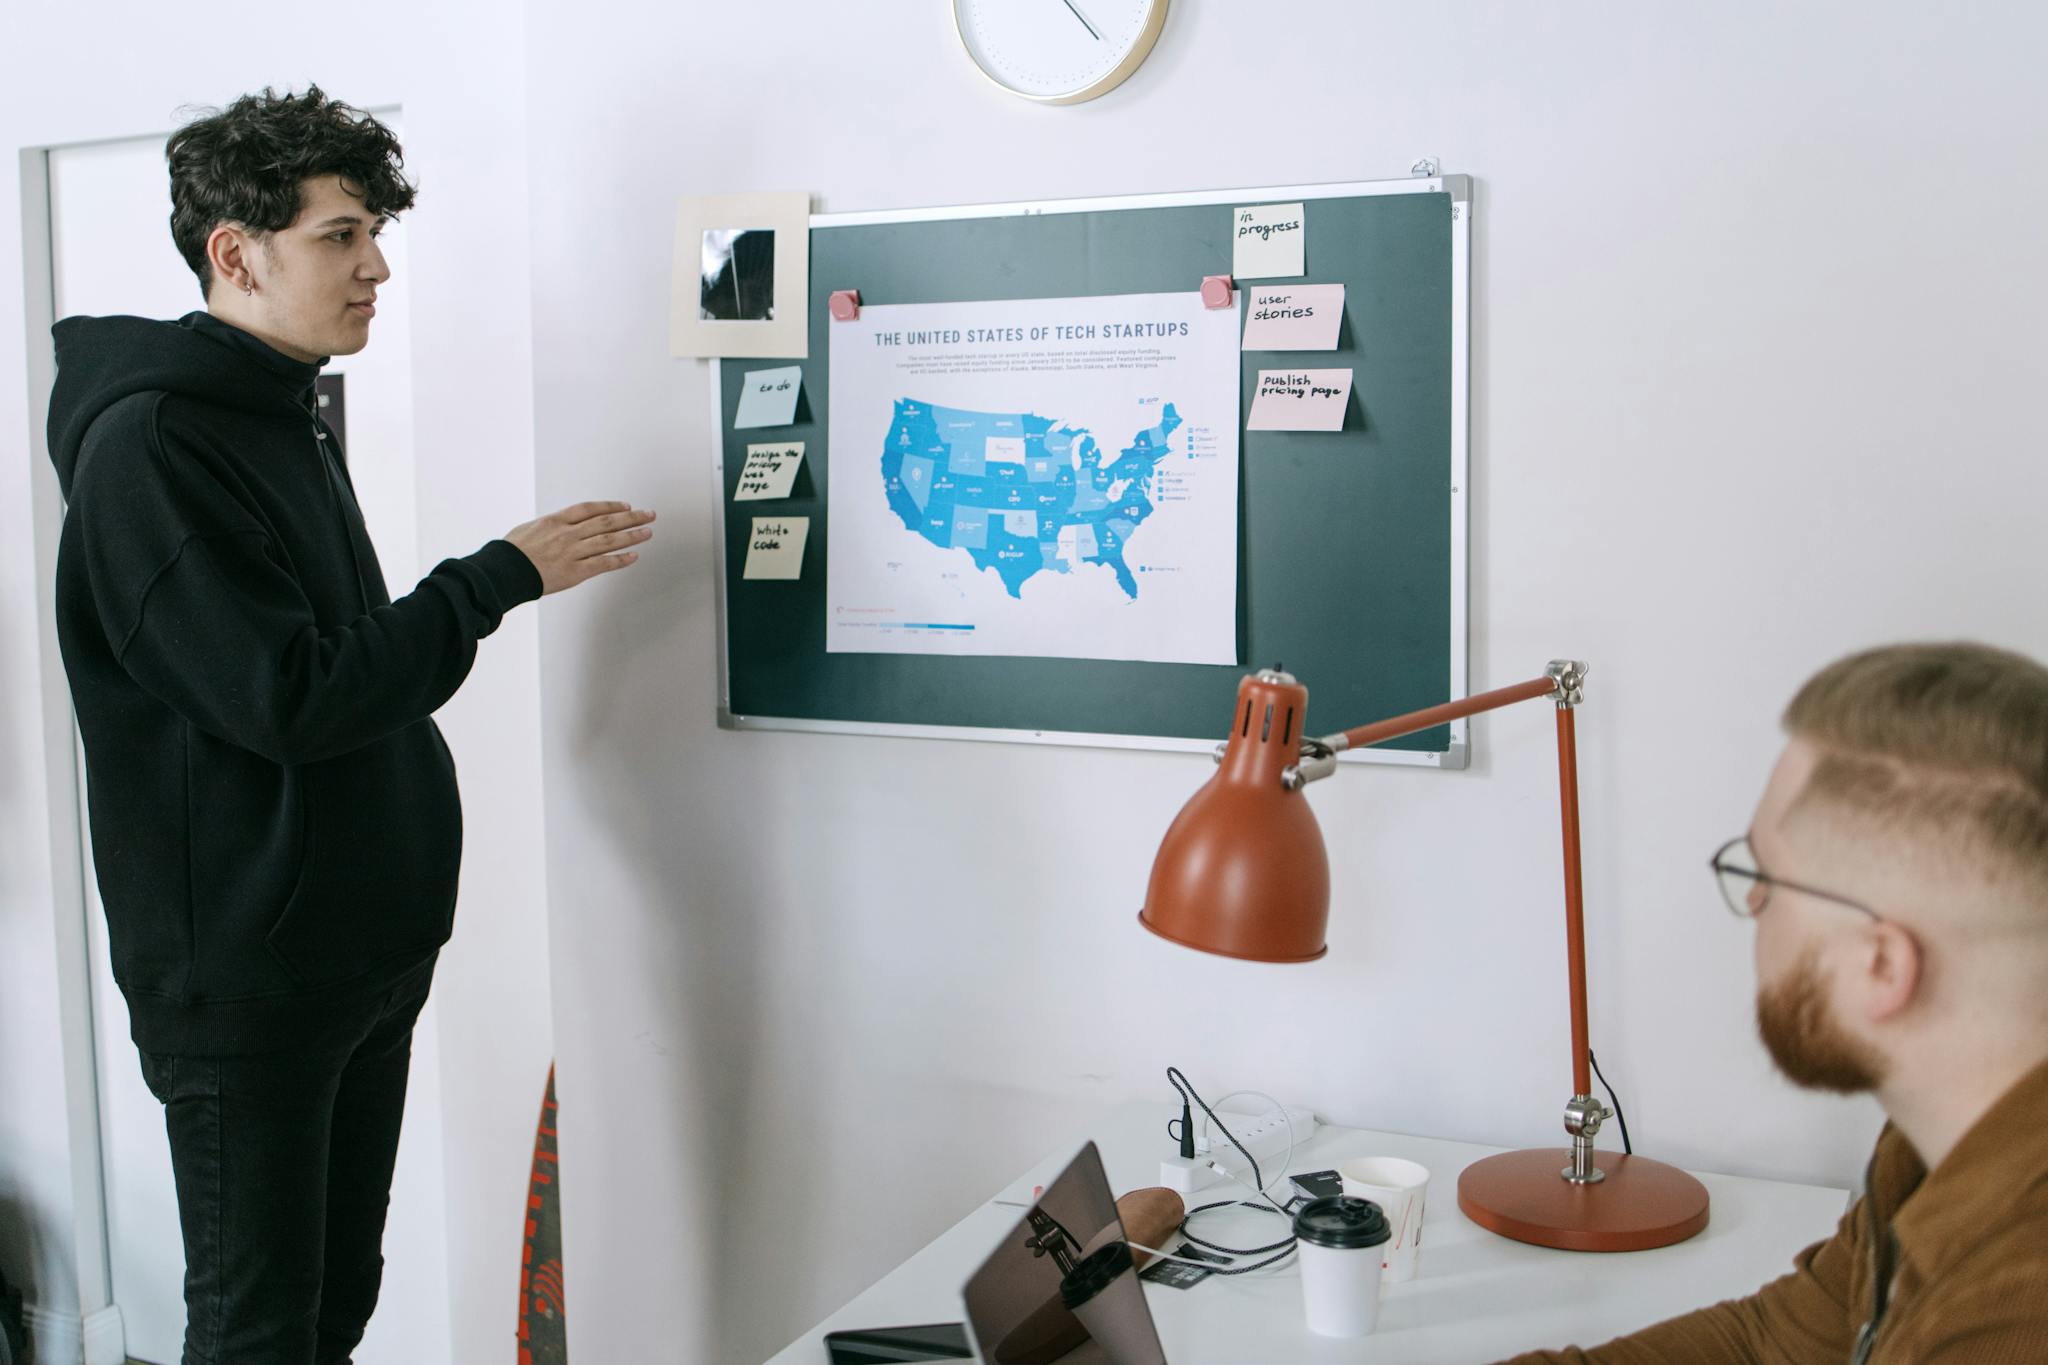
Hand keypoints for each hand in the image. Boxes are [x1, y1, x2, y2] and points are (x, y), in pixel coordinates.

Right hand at [504, 501, 655, 595]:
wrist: (503, 572)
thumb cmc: (510, 552)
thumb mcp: (529, 529)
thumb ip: (549, 527)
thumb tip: (559, 526)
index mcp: (556, 520)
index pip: (590, 509)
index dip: (610, 506)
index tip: (625, 506)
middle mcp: (568, 534)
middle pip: (607, 521)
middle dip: (631, 517)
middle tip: (649, 515)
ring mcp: (573, 552)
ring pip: (609, 540)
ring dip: (632, 536)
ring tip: (648, 532)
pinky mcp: (575, 572)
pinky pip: (603, 564)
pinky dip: (621, 559)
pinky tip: (634, 555)